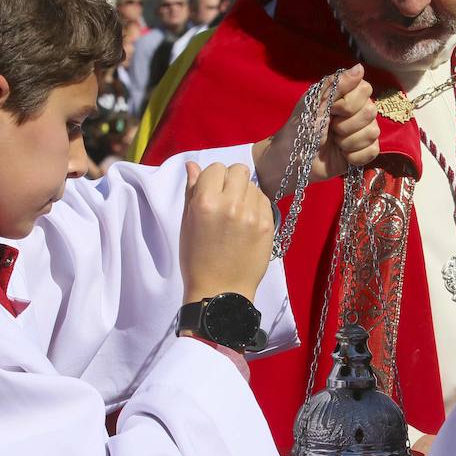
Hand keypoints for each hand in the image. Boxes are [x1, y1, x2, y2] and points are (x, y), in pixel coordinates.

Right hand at [180, 162, 275, 303]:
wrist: (221, 291)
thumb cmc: (197, 259)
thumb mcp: (187, 224)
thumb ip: (192, 190)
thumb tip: (193, 164)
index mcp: (206, 202)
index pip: (216, 168)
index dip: (213, 178)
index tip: (212, 193)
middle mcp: (231, 204)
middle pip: (239, 170)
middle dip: (232, 180)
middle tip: (227, 199)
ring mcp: (252, 214)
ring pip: (253, 185)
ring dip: (245, 193)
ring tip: (237, 214)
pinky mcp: (268, 225)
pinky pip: (265, 200)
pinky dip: (256, 206)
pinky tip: (247, 222)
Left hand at [254, 64, 379, 197]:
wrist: (293, 160)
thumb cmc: (300, 127)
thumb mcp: (315, 102)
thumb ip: (337, 84)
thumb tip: (360, 67)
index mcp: (346, 95)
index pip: (365, 89)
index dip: (348, 103)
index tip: (331, 110)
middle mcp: (358, 111)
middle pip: (371, 112)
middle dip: (345, 124)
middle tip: (329, 128)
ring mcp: (362, 132)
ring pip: (372, 132)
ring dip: (348, 141)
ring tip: (333, 142)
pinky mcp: (363, 152)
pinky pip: (373, 151)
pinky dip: (354, 156)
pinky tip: (342, 155)